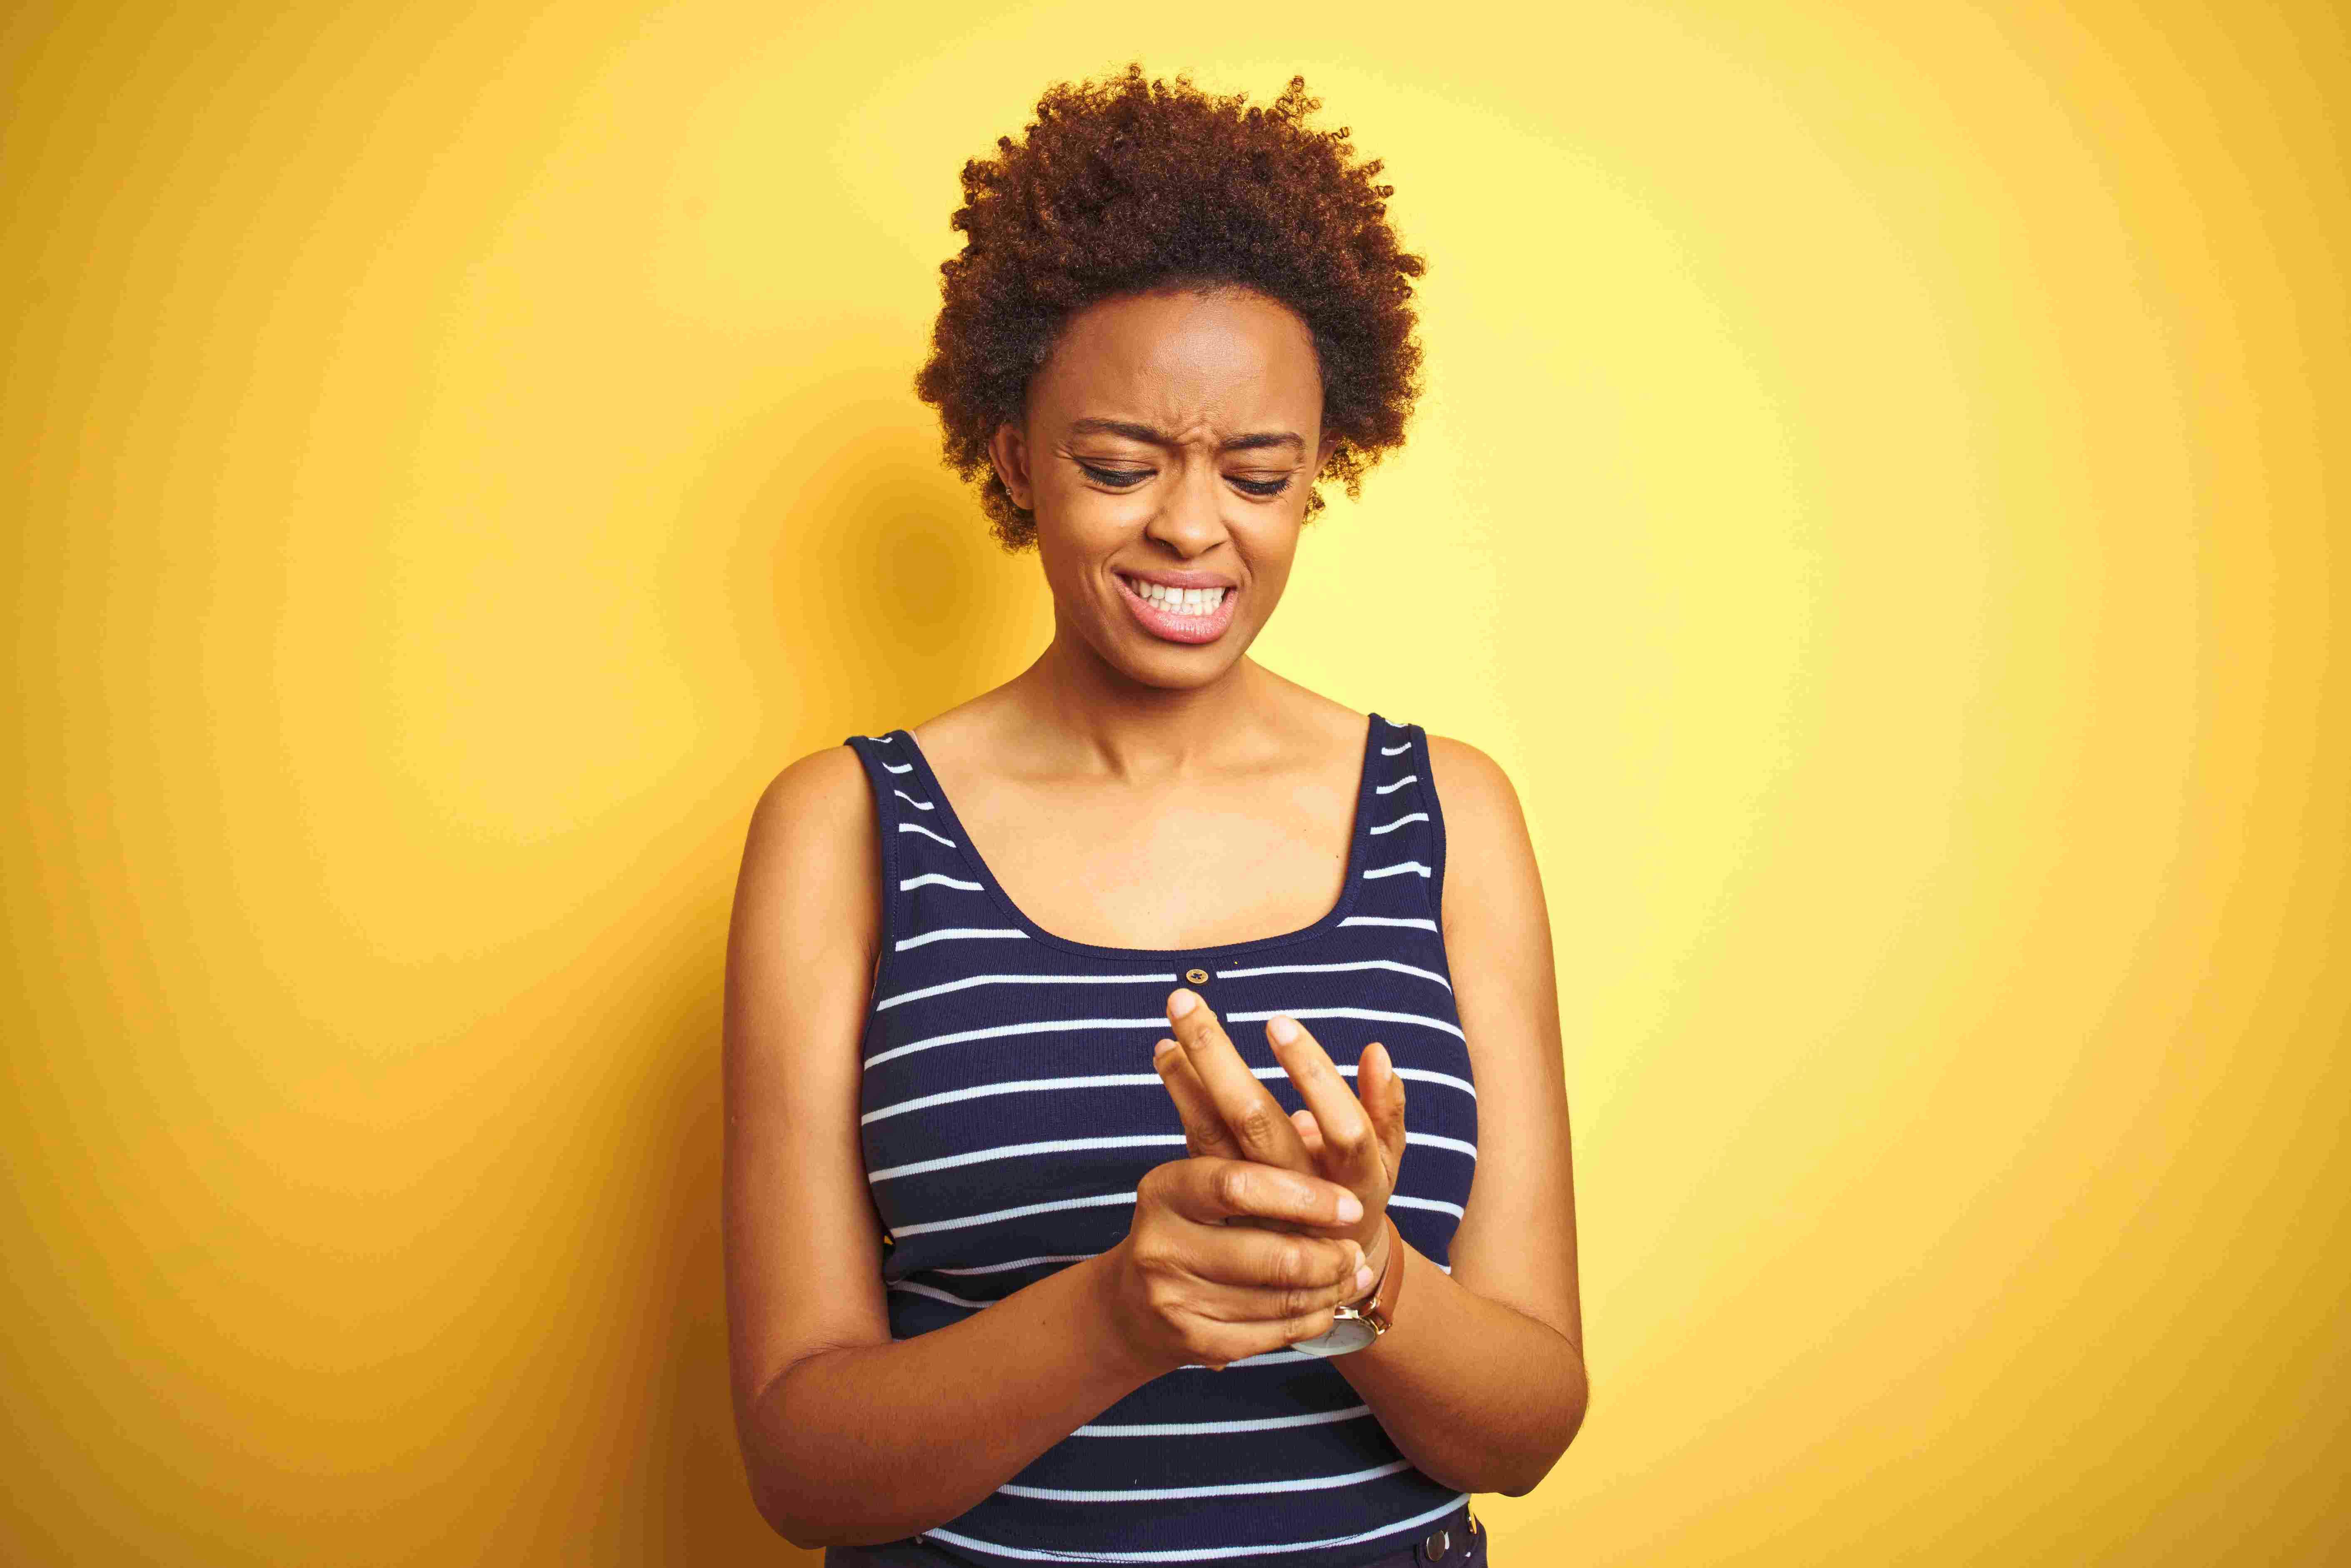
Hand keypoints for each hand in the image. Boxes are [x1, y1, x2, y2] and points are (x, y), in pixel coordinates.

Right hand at [1101, 1155, 1375, 1374]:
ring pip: (1278, 1300)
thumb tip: (1312, 1121)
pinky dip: (1310, 1321)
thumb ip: (1250, 1154)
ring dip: (1329, 1290)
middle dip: (1328, 1257)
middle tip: (1356, 1251)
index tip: (1351, 1206)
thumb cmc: (1191, 1224)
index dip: (1303, 1196)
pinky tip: (1327, 1306)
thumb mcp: (1204, 1180)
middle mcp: (1160, 1244)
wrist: (1135, 1303)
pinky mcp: (1191, 1342)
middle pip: (1269, 1255)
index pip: (1238, 1186)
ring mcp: (1172, 1298)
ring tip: (1354, 1276)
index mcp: (1165, 1188)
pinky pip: (1271, 1335)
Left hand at [1149, 988, 1407, 1289]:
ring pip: (1213, 1138)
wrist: (1319, 1275)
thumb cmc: (1353, 1193)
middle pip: (1256, 1123)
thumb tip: (1377, 1051)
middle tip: (1186, 1000)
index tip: (1277, 1022)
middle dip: (1217, 1056)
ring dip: (1185, 1078)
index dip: (1312, 1077)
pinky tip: (1165, 1055)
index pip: (1338, 1127)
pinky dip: (1181, 1096)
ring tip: (1166, 1027)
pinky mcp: (1221, 1208)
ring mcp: (1254, 1204)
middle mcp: (1299, 1195)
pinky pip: (1196, 1147)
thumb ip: (1387, 1108)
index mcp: (1353, 1181)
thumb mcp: (1386, 1157)